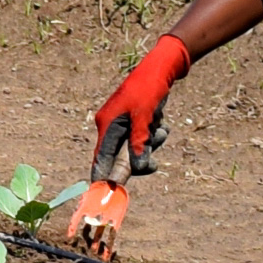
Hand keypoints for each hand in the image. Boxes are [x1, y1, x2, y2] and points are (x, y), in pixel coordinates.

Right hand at [90, 33, 189, 170]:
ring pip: (136, 148)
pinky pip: (143, 138)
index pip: (101, 158)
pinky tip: (159, 122)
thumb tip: (137, 167)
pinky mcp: (134, 121)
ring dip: (150, 143)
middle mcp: (111, 127)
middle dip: (139, 156)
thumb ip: (139, 144)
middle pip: (121, 156)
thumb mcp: (144, 119)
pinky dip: (153, 134)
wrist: (160, 69)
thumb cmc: (148, 91)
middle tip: (152, 162)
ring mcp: (123, 124)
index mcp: (107, 126)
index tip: (104, 193)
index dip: (102, 176)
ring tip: (158, 128)